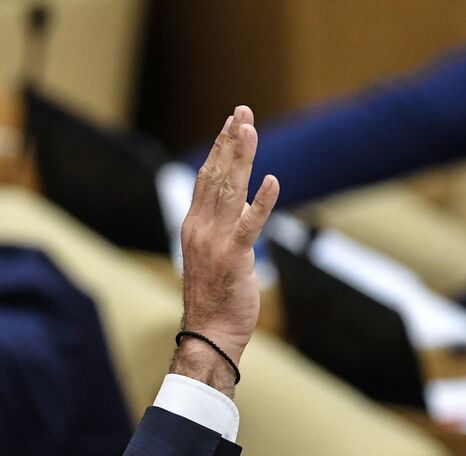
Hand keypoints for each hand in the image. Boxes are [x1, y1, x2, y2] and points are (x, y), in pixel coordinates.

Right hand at [175, 105, 279, 394]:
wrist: (210, 334)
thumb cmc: (215, 299)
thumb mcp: (217, 255)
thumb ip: (227, 226)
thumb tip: (246, 202)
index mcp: (194, 226)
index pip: (206, 178)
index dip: (219, 148)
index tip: (231, 121)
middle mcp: (200, 228)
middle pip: (216, 176)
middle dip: (230, 141)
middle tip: (242, 111)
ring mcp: (215, 242)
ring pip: (229, 191)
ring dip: (241, 158)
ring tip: (250, 129)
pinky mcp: (233, 258)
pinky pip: (248, 225)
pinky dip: (260, 202)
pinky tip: (271, 181)